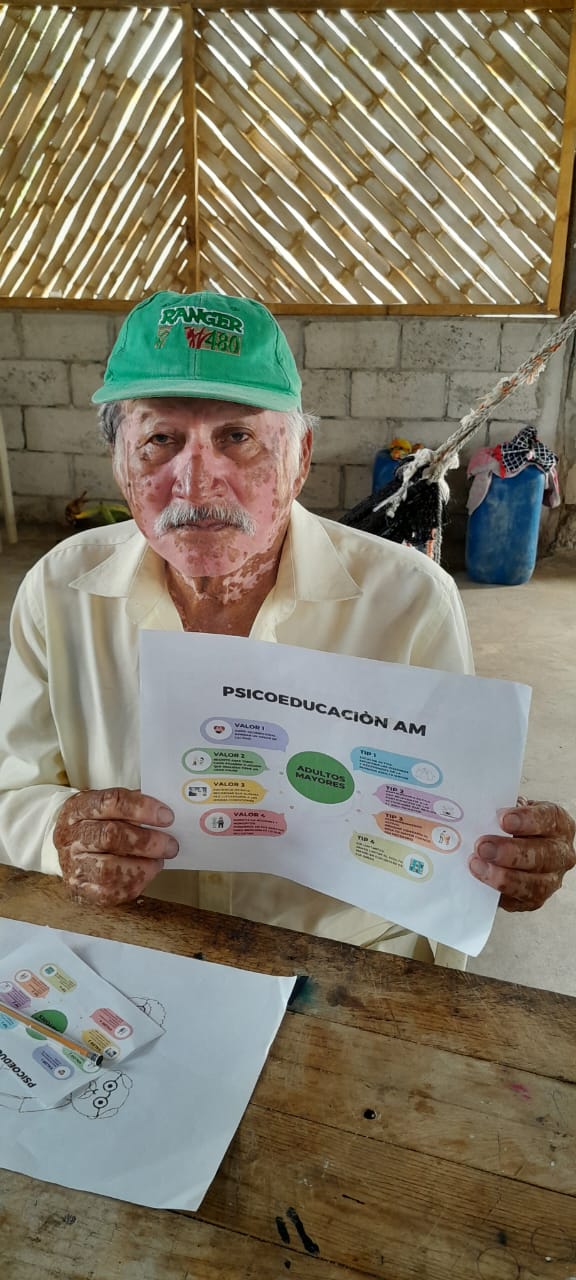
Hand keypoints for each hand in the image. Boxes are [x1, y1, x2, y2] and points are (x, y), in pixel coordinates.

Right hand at [53, 788, 178, 906]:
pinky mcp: (79, 890)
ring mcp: (72, 865)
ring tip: (158, 861)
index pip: (110, 802)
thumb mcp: (108, 806)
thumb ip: (134, 806)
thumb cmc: (97, 823)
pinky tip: (145, 875)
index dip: (141, 808)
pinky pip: (108, 893)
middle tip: (170, 845)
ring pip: (108, 870)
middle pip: (109, 836)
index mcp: (78, 808)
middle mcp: (71, 836)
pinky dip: (134, 884)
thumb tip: (165, 814)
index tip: (167, 816)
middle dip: (146, 842)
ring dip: (142, 867)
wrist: (69, 847)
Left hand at [469, 801, 575, 911]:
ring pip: (534, 884)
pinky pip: (519, 900)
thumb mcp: (510, 812)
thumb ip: (500, 812)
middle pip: (543, 855)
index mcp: (558, 824)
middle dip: (510, 852)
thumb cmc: (513, 827)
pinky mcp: (535, 900)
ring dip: (503, 876)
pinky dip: (498, 892)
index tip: (502, 819)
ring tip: (477, 865)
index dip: (526, 819)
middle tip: (482, 847)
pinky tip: (482, 880)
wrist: (512, 848)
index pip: (548, 820)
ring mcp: (551, 879)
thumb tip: (478, 817)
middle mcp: (561, 853)